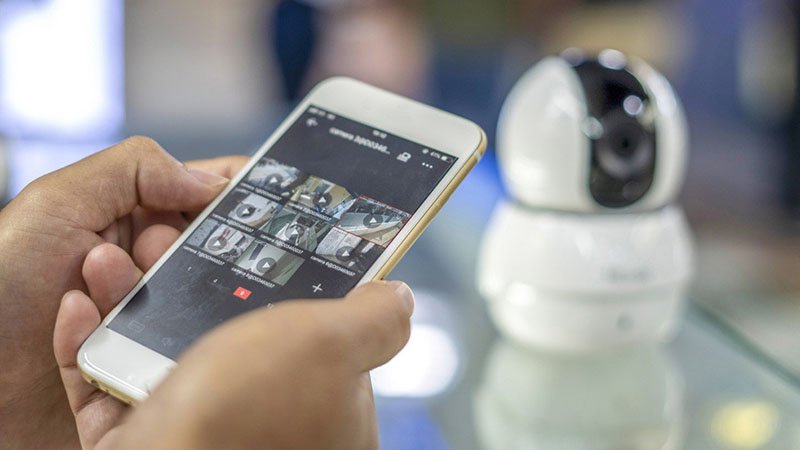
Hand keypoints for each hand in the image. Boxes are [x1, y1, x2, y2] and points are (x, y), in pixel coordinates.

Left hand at [0, 136, 246, 448]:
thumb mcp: (55, 202)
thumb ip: (134, 170)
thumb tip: (212, 181)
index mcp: (130, 218)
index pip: (206, 195)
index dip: (238, 195)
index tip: (263, 202)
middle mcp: (145, 266)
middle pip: (214, 251)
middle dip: (192, 249)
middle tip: (151, 250)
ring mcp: (147, 319)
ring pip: (197, 305)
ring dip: (153, 295)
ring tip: (98, 284)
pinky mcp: (147, 367)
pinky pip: (172, 355)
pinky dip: (136, 340)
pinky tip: (90, 327)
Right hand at [54, 241, 412, 449]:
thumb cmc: (245, 412)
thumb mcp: (329, 346)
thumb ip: (373, 320)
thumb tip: (398, 295)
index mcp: (324, 411)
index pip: (313, 339)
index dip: (288, 288)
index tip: (250, 248)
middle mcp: (265, 427)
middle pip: (229, 337)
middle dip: (192, 286)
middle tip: (164, 241)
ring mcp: (201, 435)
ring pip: (162, 354)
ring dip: (133, 301)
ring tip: (115, 259)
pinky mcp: (141, 443)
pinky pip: (109, 384)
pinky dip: (92, 342)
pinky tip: (83, 307)